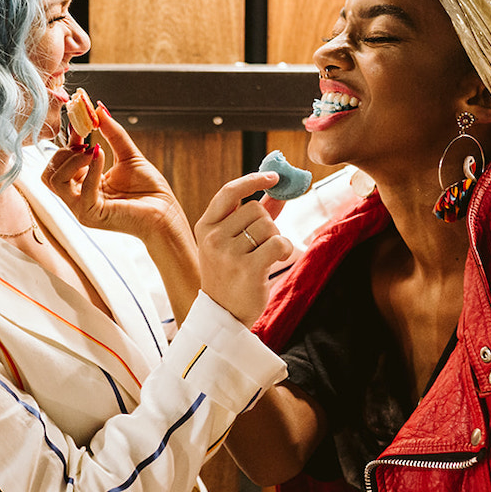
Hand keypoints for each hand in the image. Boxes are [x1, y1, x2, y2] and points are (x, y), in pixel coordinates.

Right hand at [41, 101, 189, 243]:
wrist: (166, 214)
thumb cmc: (150, 191)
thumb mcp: (128, 155)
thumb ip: (112, 133)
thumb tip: (99, 108)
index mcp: (83, 186)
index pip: (59, 164)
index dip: (67, 142)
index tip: (79, 123)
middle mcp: (78, 199)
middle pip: (48, 174)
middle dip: (63, 152)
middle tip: (85, 144)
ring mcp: (82, 209)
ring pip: (56, 181)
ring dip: (72, 160)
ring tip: (93, 150)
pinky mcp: (92, 215)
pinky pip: (80, 189)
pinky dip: (90, 168)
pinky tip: (101, 156)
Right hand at [196, 172, 294, 325]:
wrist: (224, 315)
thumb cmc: (231, 275)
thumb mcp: (233, 242)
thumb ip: (254, 215)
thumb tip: (278, 191)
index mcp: (205, 226)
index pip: (229, 192)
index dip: (253, 180)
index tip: (274, 177)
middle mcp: (213, 237)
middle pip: (256, 209)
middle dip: (267, 224)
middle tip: (260, 245)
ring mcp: (228, 253)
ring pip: (269, 226)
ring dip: (275, 239)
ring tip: (264, 257)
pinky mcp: (247, 269)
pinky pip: (279, 243)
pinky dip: (285, 250)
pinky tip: (276, 261)